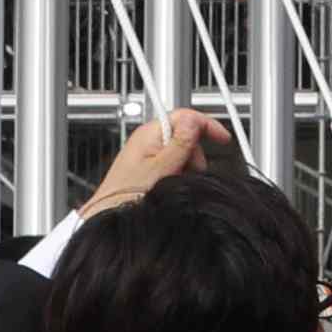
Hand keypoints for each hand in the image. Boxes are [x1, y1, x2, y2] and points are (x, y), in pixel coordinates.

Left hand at [87, 106, 224, 213]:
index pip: (186, 116)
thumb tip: (194, 121)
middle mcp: (148, 139)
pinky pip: (173, 165)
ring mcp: (148, 154)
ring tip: (177, 181)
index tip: (223, 138)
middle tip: (189, 171)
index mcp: (150, 132)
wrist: (108, 215)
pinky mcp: (148, 168)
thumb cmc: (126, 194)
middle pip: (187, 136)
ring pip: (182, 153)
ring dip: (187, 167)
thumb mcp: (161, 168)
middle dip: (195, 154)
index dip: (208, 125)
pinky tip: (172, 185)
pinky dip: (178, 174)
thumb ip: (180, 144)